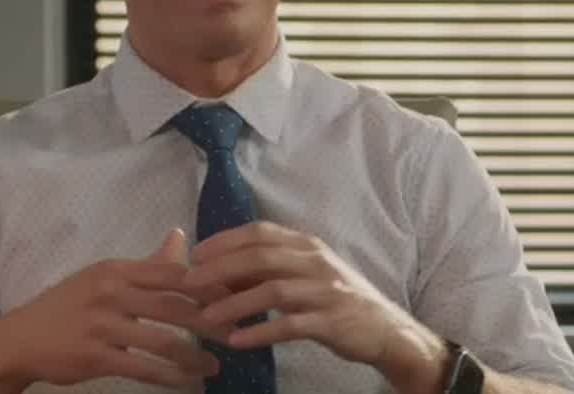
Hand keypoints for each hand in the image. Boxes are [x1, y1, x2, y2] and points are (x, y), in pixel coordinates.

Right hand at [0, 229, 218, 390]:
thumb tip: (181, 236)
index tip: (237, 298)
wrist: (19, 340)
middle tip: (236, 334)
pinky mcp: (94, 357)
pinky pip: (142, 368)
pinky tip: (187, 383)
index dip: (209, 287)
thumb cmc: (69, 306)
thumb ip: (148, 264)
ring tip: (215, 367)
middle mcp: (111, 292)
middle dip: (211, 322)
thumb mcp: (106, 277)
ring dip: (193, 357)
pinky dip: (169, 377)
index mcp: (117, 269)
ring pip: (161, 341)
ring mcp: (101, 325)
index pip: (173, 274)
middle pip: (173, 306)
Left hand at [183, 222, 449, 393]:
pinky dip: (261, 332)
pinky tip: (236, 341)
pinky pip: (291, 325)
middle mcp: (316, 261)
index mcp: (307, 245)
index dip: (226, 241)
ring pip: (273, 290)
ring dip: (235, 303)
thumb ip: (268, 270)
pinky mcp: (331, 321)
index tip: (195, 253)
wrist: (384, 328)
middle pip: (261, 257)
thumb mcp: (305, 275)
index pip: (261, 232)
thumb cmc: (336, 299)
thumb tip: (220, 270)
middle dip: (221, 268)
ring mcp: (325, 290)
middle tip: (190, 283)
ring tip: (206, 318)